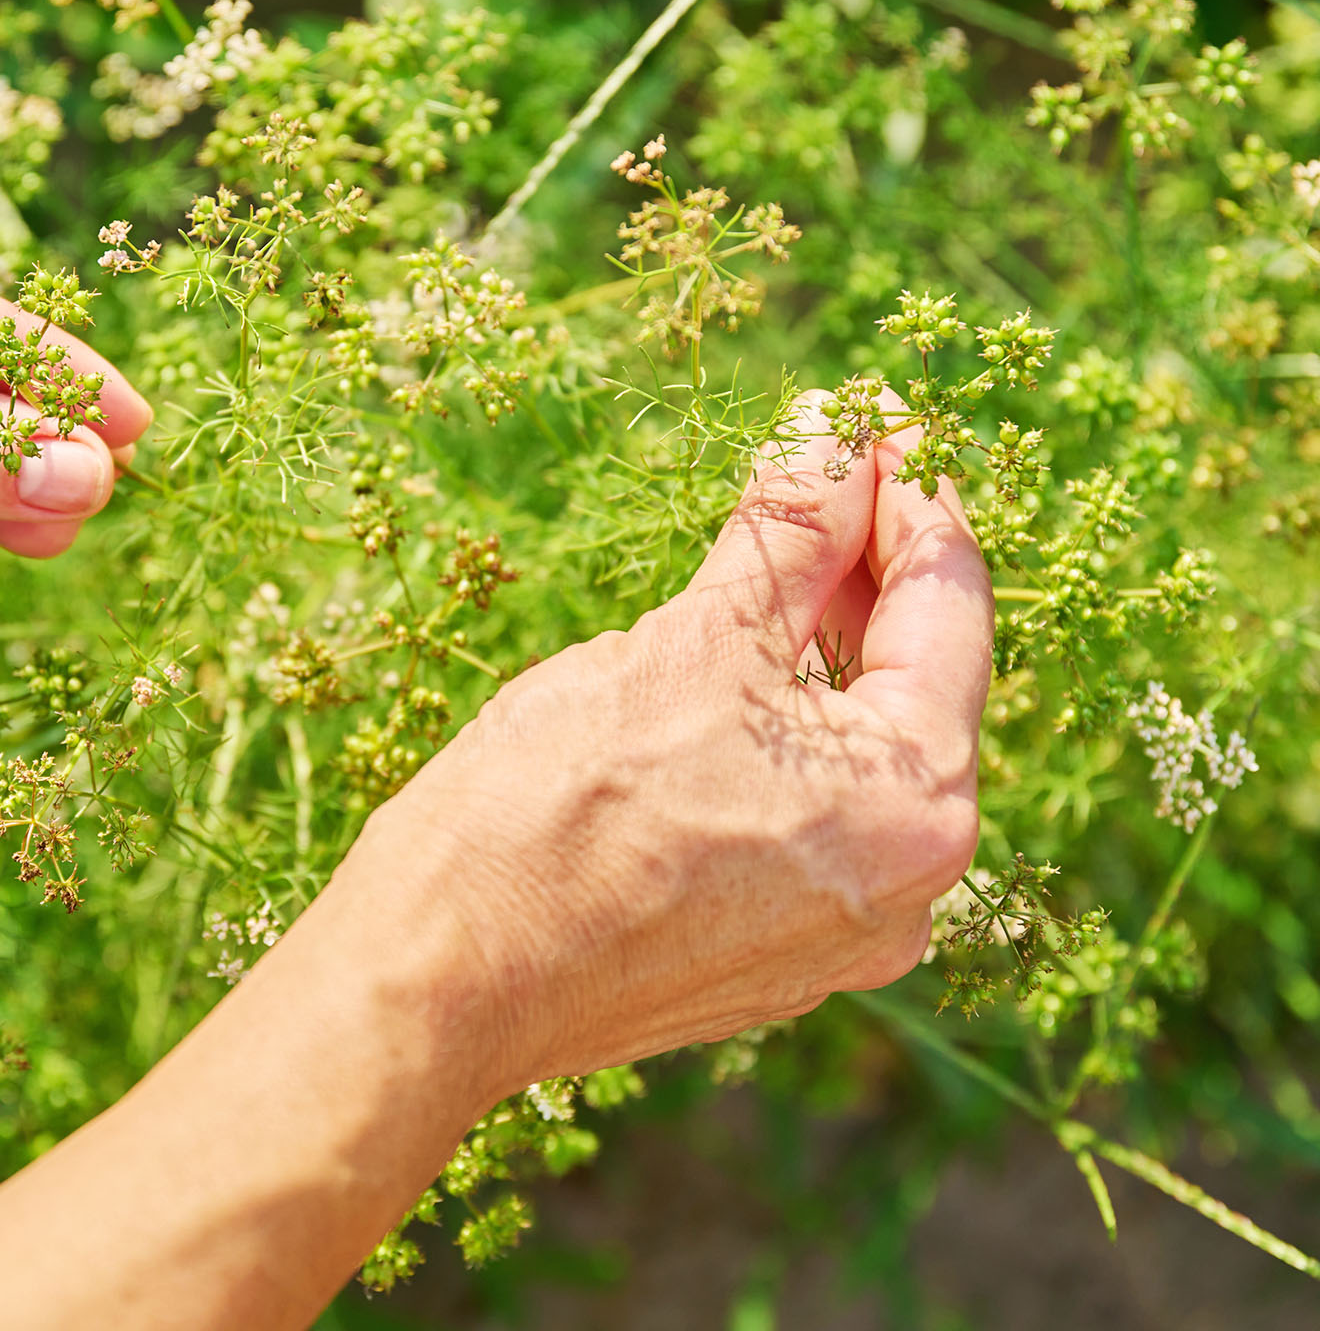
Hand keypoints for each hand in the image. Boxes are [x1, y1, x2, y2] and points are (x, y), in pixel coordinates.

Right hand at [328, 390, 991, 1096]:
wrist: (444, 971)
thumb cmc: (563, 802)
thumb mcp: (692, 639)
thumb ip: (791, 534)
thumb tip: (838, 433)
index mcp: (918, 802)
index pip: (949, 609)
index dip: (907, 498)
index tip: (869, 423)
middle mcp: (908, 890)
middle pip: (911, 689)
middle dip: (862, 577)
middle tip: (816, 479)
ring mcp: (835, 942)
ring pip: (850, 761)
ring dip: (814, 663)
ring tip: (756, 580)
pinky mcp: (761, 965)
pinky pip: (802, 827)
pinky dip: (775, 749)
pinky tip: (711, 699)